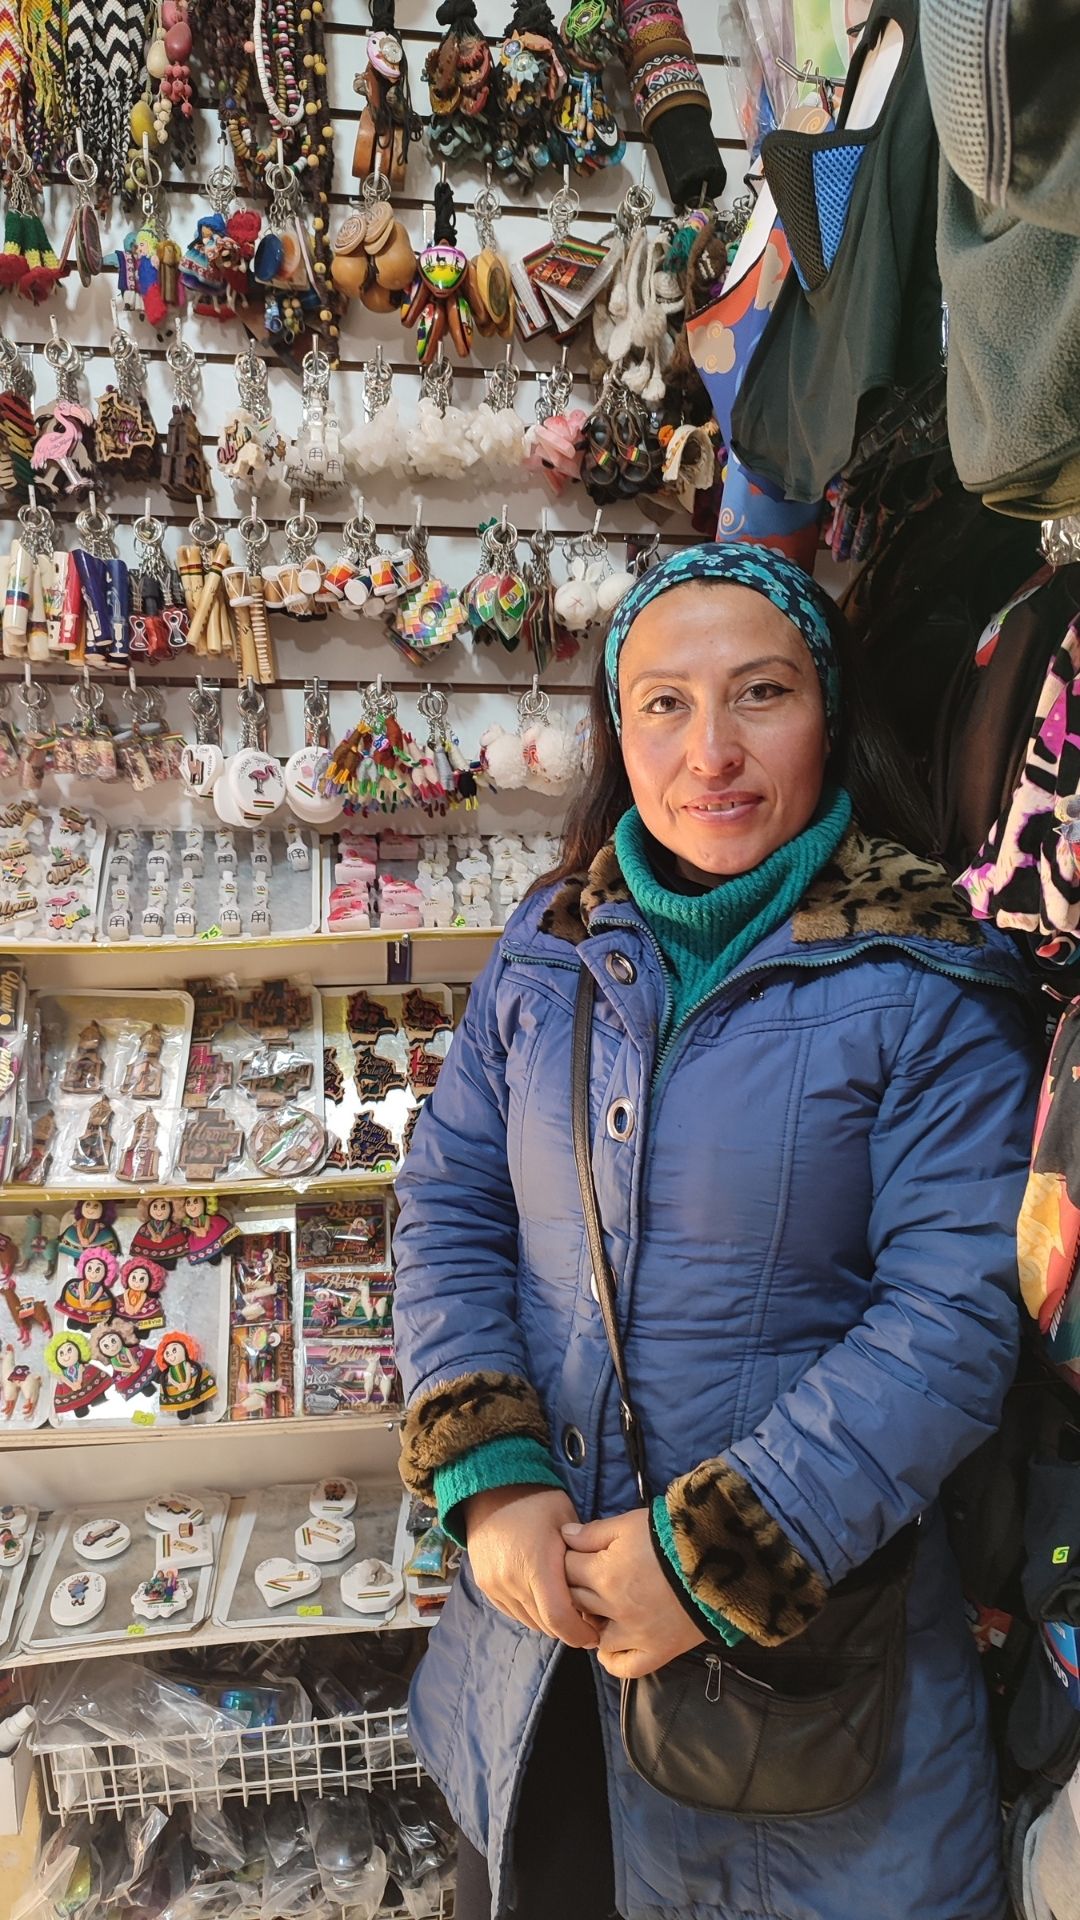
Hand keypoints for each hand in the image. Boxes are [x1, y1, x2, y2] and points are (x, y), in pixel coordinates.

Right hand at [462, 1485, 600, 1648]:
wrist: (490, 1489)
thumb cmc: (537, 1501)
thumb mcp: (567, 1520)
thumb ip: (582, 1555)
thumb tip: (597, 1586)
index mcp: (536, 1565)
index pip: (558, 1617)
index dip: (578, 1633)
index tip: (594, 1635)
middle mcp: (512, 1581)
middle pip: (545, 1624)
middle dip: (567, 1629)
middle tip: (586, 1621)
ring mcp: (495, 1585)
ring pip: (529, 1621)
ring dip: (548, 1621)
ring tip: (564, 1609)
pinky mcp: (485, 1586)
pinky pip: (513, 1612)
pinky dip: (530, 1612)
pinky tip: (542, 1599)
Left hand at [563, 1509, 705, 1677]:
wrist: (719, 1559)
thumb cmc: (670, 1535)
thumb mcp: (630, 1524)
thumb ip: (594, 1532)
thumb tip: (564, 1535)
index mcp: (604, 1573)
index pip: (566, 1568)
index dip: (568, 1557)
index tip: (576, 1553)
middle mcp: (613, 1608)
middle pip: (575, 1600)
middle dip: (574, 1587)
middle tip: (584, 1577)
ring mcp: (634, 1634)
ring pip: (593, 1634)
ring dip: (589, 1621)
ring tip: (596, 1608)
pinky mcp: (656, 1652)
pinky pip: (624, 1666)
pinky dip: (611, 1659)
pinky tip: (608, 1645)